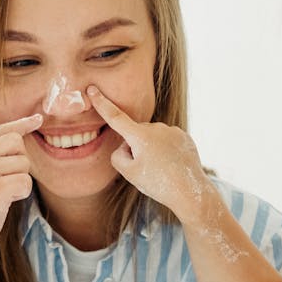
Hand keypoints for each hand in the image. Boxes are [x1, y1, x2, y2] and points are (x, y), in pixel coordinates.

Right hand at [0, 114, 39, 252]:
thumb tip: (19, 140)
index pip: (2, 129)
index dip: (22, 124)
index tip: (38, 119)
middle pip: (17, 142)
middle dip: (20, 162)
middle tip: (5, 181)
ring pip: (24, 163)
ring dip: (20, 181)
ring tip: (0, 194)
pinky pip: (26, 182)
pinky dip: (21, 194)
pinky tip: (5, 202)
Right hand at [87, 86, 211, 218]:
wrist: (190, 192)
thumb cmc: (157, 184)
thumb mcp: (129, 173)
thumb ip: (118, 156)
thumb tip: (125, 145)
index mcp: (140, 136)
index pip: (115, 117)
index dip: (101, 103)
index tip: (92, 89)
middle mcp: (156, 128)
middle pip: (135, 135)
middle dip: (136, 148)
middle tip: (146, 170)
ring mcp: (172, 130)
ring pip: (152, 138)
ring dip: (152, 150)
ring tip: (162, 169)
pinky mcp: (184, 136)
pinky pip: (167, 140)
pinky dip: (166, 150)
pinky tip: (171, 165)